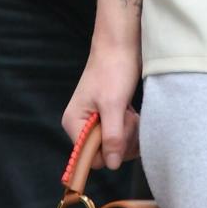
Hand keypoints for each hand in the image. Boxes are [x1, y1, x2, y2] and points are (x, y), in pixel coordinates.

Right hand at [62, 42, 141, 170]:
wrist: (122, 43)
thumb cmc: (114, 68)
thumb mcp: (113, 104)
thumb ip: (112, 136)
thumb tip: (112, 164)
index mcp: (74, 123)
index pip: (89, 157)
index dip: (109, 149)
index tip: (121, 129)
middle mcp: (81, 124)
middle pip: (103, 152)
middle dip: (121, 139)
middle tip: (128, 117)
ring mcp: (95, 120)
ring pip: (114, 144)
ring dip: (127, 132)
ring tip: (130, 112)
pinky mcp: (108, 115)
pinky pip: (119, 133)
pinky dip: (129, 126)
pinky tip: (132, 112)